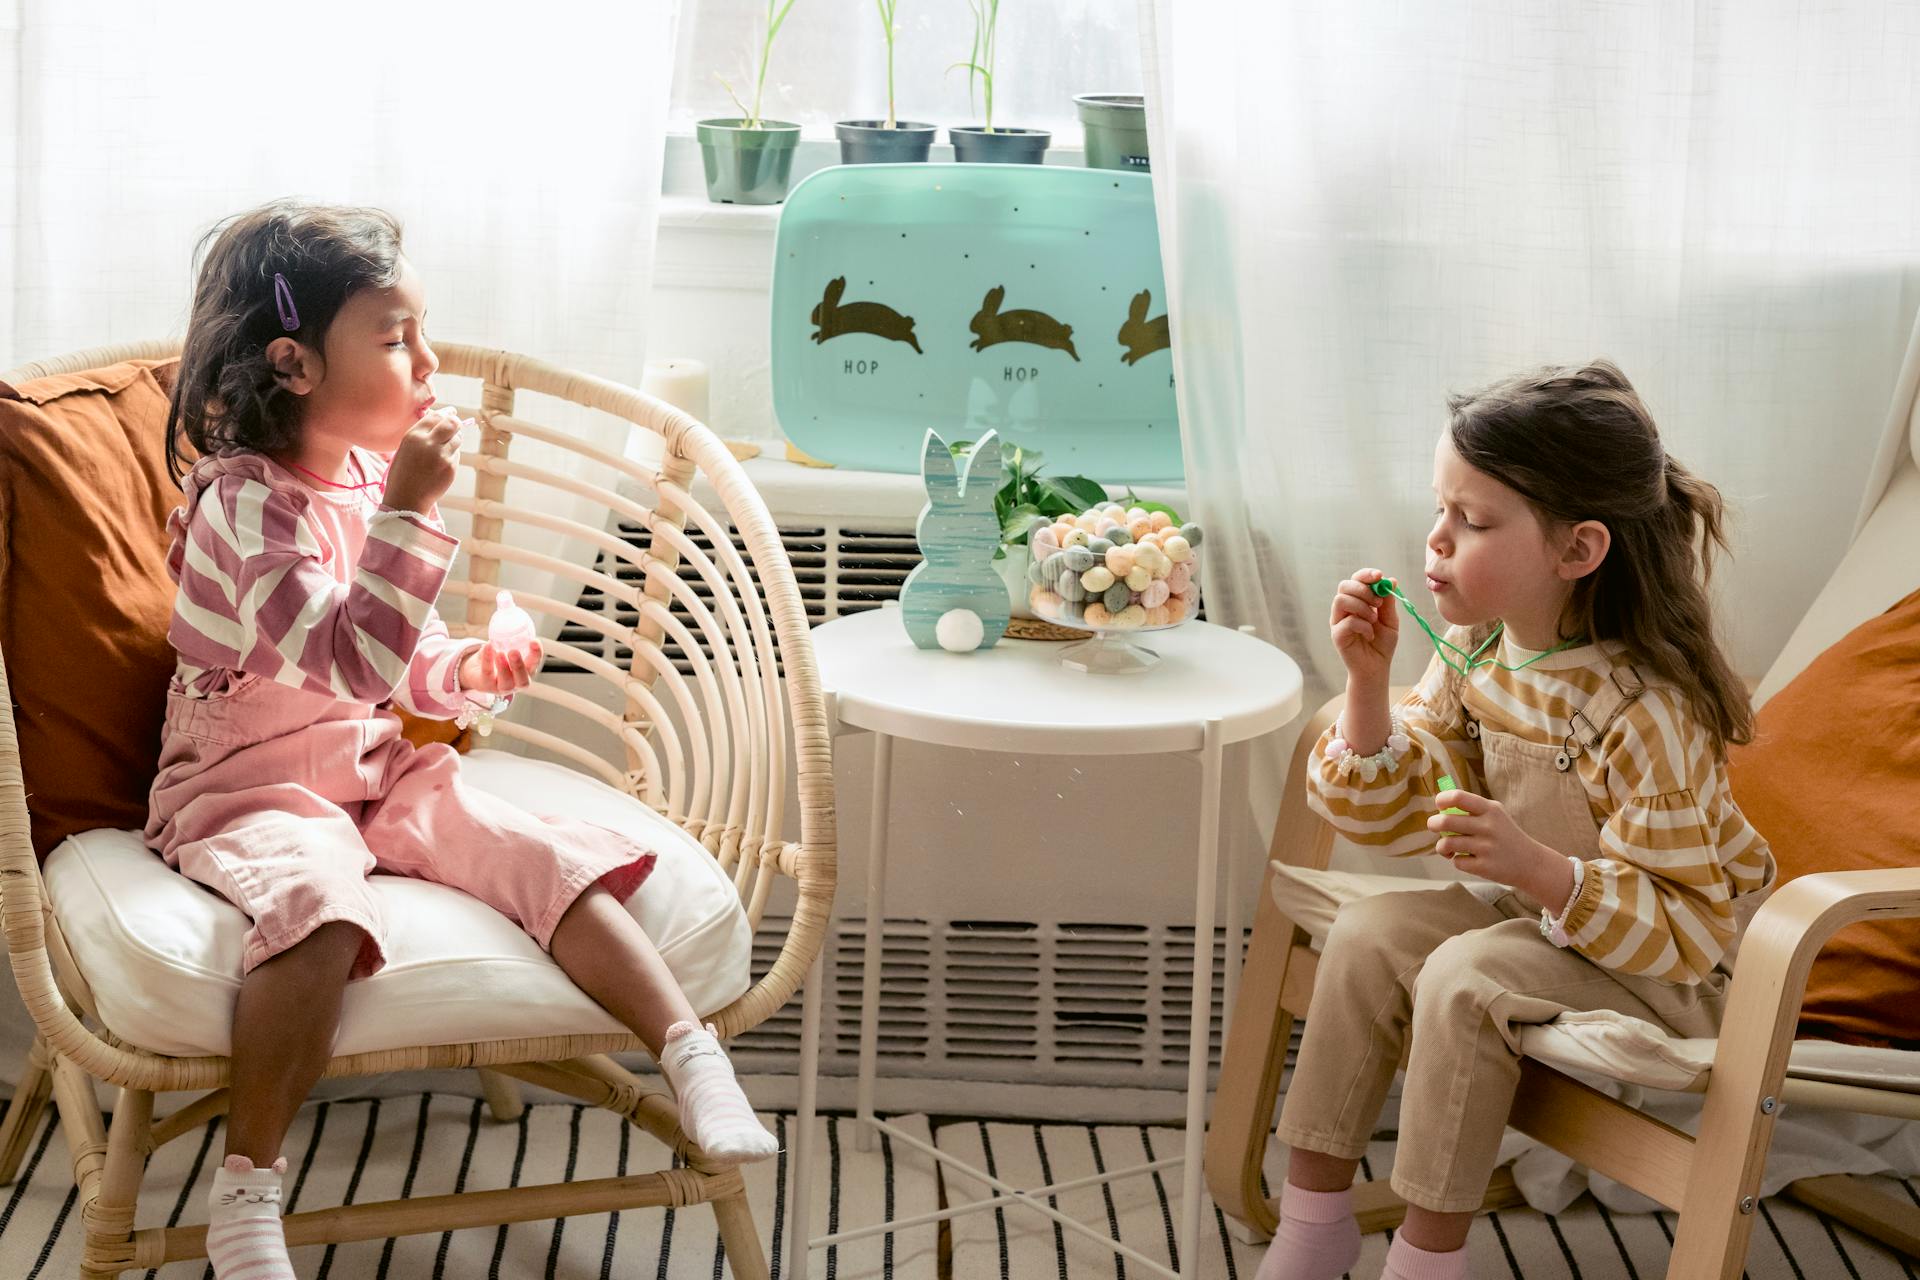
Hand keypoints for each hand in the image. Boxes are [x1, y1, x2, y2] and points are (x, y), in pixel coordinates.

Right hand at [382, 409, 464, 513]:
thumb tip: (439, 419)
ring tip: (445, 447)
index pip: (435, 416)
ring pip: (457, 439)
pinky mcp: (451, 467)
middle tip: (456, 423)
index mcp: (413, 436)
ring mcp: (442, 456)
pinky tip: (442, 462)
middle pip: (452, 423)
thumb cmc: (403, 473)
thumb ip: (421, 434)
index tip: (451, 412)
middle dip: (456, 422)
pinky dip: (453, 454)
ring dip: (455, 439)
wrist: (406, 499)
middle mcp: (428, 443)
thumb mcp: (405, 449)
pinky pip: (457, 454)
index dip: (445, 413)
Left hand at [459, 641, 542, 696]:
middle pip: (523, 680)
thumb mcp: (505, 647)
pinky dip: (488, 660)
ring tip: (500, 653)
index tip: (534, 641)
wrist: (476, 670)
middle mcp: (516, 682)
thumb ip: (509, 637)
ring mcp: (502, 687)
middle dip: (519, 666)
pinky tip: (487, 647)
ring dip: (504, 668)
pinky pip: (488, 674)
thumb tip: (508, 615)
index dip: (536, 654)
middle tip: (514, 652)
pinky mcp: (487, 686)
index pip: (534, 664)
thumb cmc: (495, 658)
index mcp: (525, 671)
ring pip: (506, 683)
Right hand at [1330, 567, 1398, 684]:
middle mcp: (1344, 609)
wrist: (1376, 668)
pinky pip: (1348, 621)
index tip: (1379, 575)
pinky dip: (1363, 626)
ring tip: (1374, 620)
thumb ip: (1388, 602)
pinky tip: (1370, 635)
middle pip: (1344, 586)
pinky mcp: (1337, 635)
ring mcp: (1338, 621)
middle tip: (1378, 603)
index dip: (1365, 575)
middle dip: (1363, 589)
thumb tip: (1391, 580)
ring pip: (1341, 600)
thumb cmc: (1382, 644)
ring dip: (1362, 607)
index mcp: (1357, 601)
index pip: (1355, 580)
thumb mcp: (1390, 620)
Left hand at [1426, 786, 1565, 897]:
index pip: (1458, 797)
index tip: (1440, 805)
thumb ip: (1471, 809)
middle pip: (1445, 821)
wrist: (1531, 863)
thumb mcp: (1495, 814)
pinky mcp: (1484, 867)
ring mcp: (1486, 848)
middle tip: (1434, 826)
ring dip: (1442, 846)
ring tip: (1448, 848)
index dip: (1442, 800)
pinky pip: (1457, 862)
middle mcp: (1488, 827)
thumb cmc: (1505, 835)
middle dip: (1433, 823)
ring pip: (1446, 844)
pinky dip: (1457, 861)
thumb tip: (1440, 808)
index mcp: (1490, 810)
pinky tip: (1467, 859)